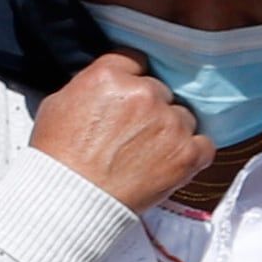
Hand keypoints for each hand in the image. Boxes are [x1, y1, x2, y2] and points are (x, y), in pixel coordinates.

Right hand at [30, 52, 209, 210]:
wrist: (70, 200)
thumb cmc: (57, 159)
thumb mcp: (57, 105)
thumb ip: (87, 87)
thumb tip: (102, 86)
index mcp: (109, 77)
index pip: (135, 61)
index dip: (131, 79)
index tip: (127, 96)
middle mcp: (144, 94)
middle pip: (160, 90)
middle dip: (149, 108)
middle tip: (131, 133)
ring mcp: (169, 123)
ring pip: (183, 116)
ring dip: (170, 131)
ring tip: (146, 154)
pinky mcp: (187, 153)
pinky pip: (205, 144)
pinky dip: (192, 153)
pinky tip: (171, 162)